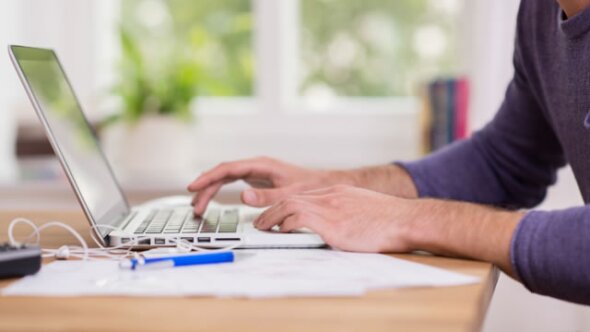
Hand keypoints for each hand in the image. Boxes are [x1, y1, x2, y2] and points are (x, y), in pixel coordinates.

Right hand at [187, 157, 351, 214]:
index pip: (227, 169)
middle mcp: (256, 166)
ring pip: (225, 179)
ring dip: (210, 191)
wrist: (325, 184)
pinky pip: (232, 183)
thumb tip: (243, 196)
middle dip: (206, 188)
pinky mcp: (257, 180)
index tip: (194, 187)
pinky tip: (211, 200)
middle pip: (222, 174)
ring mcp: (256, 172)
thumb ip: (267, 196)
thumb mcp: (290, 194)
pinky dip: (220, 191)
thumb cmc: (310, 187)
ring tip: (197, 207)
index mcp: (261, 165)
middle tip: (194, 206)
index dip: (208, 177)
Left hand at [254, 185, 415, 251]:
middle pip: (292, 197)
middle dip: (271, 209)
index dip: (285, 205)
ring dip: (271, 217)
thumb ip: (346, 214)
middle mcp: (331, 196)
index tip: (276, 214)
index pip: (303, 195)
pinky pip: (299, 218)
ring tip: (262, 227)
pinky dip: (286, 224)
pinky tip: (281, 232)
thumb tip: (338, 228)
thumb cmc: (390, 221)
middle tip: (260, 221)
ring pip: (290, 205)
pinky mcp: (332, 223)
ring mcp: (331, 208)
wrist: (406, 220)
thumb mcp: (363, 210)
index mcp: (338, 193)